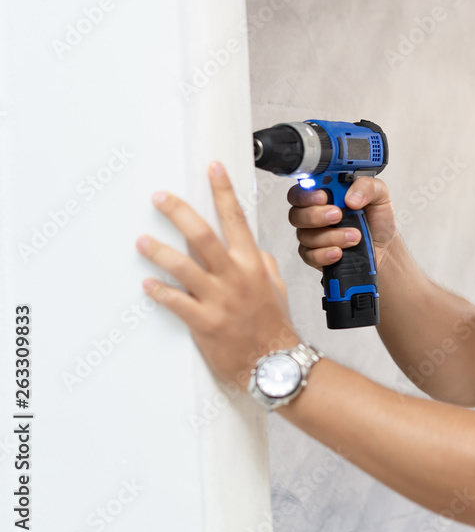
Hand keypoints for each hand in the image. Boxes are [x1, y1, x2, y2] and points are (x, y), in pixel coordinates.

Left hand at [136, 162, 300, 389]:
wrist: (273, 362)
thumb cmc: (273, 324)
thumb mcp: (275, 285)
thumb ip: (260, 262)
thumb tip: (248, 246)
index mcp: (252, 263)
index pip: (236, 218)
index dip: (223, 190)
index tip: (212, 168)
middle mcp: (234, 276)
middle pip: (202, 235)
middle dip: (178, 212)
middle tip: (160, 197)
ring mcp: (218, 299)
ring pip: (183, 267)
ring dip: (159, 251)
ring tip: (142, 240)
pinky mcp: (204, 322)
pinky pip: (175, 302)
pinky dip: (158, 291)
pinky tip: (147, 283)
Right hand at [287, 176, 397, 270]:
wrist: (385, 247)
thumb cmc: (376, 219)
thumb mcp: (380, 196)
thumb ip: (368, 187)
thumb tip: (351, 197)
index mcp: (326, 193)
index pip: (303, 188)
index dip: (307, 192)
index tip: (323, 196)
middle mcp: (315, 212)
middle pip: (296, 213)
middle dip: (315, 215)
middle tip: (338, 215)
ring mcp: (313, 235)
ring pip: (305, 235)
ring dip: (330, 236)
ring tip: (354, 236)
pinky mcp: (316, 255)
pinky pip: (310, 255)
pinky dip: (324, 254)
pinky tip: (339, 252)